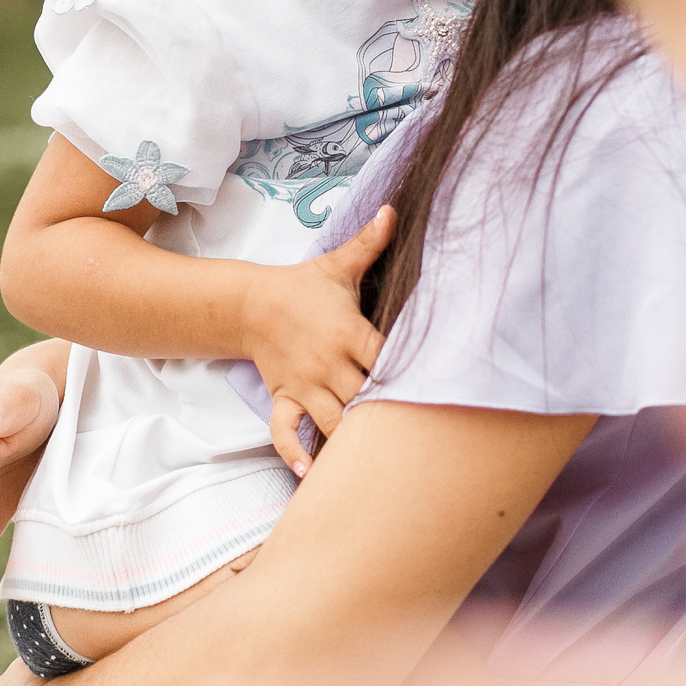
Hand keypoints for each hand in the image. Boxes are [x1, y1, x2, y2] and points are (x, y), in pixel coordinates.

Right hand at [244, 208, 395, 475]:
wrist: (252, 302)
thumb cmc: (304, 287)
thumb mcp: (337, 265)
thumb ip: (369, 242)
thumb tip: (392, 210)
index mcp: (348, 331)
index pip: (384, 357)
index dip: (408, 373)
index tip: (433, 387)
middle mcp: (327, 363)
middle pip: (364, 398)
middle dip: (386, 415)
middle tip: (414, 436)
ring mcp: (304, 384)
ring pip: (332, 422)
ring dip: (351, 441)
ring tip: (377, 465)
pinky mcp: (284, 397)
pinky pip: (283, 431)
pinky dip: (293, 453)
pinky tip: (309, 475)